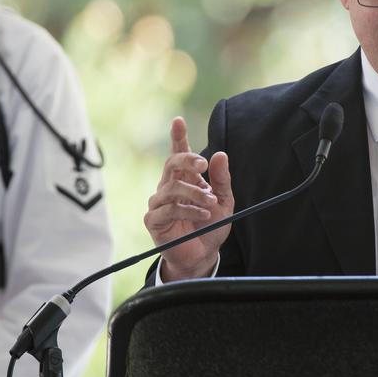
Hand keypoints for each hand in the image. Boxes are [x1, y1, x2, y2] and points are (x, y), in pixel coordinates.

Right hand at [144, 117, 234, 280]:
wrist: (203, 255)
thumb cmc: (210, 227)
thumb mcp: (224, 202)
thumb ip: (222, 179)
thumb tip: (220, 155)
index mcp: (185, 179)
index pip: (179, 154)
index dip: (178, 137)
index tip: (178, 121)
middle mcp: (169, 187)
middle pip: (172, 163)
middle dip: (187, 160)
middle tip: (203, 164)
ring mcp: (159, 203)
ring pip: (172, 188)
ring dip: (194, 194)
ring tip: (210, 205)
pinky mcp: (153, 220)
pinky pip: (168, 209)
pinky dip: (188, 210)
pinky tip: (202, 216)